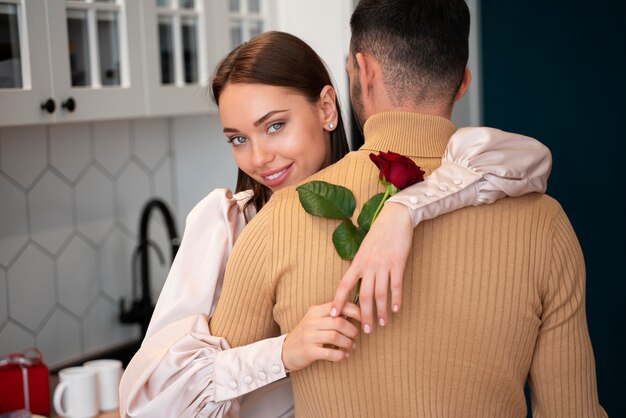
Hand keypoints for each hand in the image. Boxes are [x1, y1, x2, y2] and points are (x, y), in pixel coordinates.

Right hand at [282, 302, 360, 371]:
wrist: (285, 351)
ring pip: (335, 337)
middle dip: (352, 330)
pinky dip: (341, 355)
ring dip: (348, 343)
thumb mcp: (315, 320)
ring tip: (351, 346)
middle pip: (339, 322)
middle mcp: (311, 322)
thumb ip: (332, 316)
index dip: (354, 311)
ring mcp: (309, 336)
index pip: (338, 305)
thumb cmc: (306, 335)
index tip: (363, 319)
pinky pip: (330, 353)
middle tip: (355, 336)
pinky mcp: (308, 351)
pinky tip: (344, 356)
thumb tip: (357, 314)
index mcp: (315, 311)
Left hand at [330, 202, 412, 332]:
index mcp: (357, 262)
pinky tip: (396, 309)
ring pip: (380, 293)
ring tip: (382, 323)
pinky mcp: (397, 263)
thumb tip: (355, 282)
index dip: (338, 301)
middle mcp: (368, 265)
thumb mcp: (364, 249)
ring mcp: (383, 264)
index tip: (334, 316)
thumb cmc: (379, 234)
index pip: (344, 285)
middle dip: (364, 314)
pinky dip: (396, 299)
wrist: (394, 218)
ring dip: (381, 311)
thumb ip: (360, 265)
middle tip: (365, 329)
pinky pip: (396, 285)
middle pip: (364, 295)